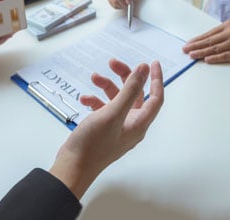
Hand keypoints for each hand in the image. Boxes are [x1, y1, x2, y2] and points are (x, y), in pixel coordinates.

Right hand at [50, 59, 163, 198]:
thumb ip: (130, 90)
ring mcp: (117, 125)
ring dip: (106, 87)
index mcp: (139, 122)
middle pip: (134, 94)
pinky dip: (95, 100)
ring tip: (94, 77)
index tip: (152, 63)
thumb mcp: (113, 112)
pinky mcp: (104, 127)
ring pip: (117, 99)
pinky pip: (103, 108)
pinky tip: (84, 99)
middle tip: (112, 63)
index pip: (156, 97)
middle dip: (124, 77)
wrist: (73, 165)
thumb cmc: (94, 144)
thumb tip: (143, 70)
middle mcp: (131, 124)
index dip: (156, 79)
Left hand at [183, 20, 229, 63]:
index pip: (208, 34)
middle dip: (195, 46)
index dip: (196, 40)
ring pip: (214, 48)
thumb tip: (206, 40)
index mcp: (228, 25)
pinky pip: (225, 56)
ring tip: (191, 55)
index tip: (188, 43)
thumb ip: (223, 32)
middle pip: (208, 41)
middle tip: (184, 50)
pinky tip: (207, 60)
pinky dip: (215, 58)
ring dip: (201, 52)